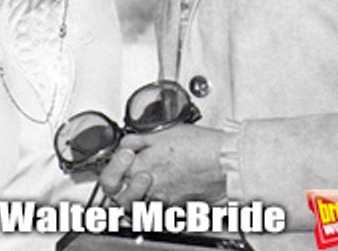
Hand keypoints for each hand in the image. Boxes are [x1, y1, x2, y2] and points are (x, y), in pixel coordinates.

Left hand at [98, 125, 227, 205]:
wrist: (227, 161)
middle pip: (121, 199)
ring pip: (141, 205)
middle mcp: (150, 187)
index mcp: (142, 167)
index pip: (109, 180)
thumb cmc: (201, 145)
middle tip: (127, 176)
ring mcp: (165, 199)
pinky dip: (159, 198)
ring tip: (148, 180)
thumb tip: (125, 145)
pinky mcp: (179, 205)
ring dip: (139, 195)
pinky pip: (162, 207)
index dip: (111, 170)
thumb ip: (137, 141)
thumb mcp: (162, 132)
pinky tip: (166, 185)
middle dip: (120, 188)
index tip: (120, 159)